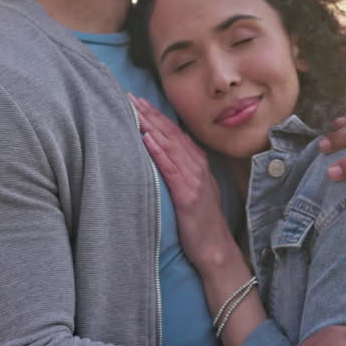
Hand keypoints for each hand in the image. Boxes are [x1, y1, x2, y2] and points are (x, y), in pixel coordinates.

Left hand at [132, 95, 235, 269]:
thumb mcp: (194, 189)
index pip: (174, 132)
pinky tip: (146, 138)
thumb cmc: (201, 222)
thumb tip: (162, 155)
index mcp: (197, 163)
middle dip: (150, 114)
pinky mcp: (187, 195)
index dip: (156, 115)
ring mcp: (193, 179)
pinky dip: (158, 151)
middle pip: (170, 133)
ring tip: (134, 110)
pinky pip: (170, 168)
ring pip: (169, 145)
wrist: (216, 249)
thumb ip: (182, 170)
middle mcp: (197, 166)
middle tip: (129, 97)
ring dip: (151, 126)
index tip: (138, 101)